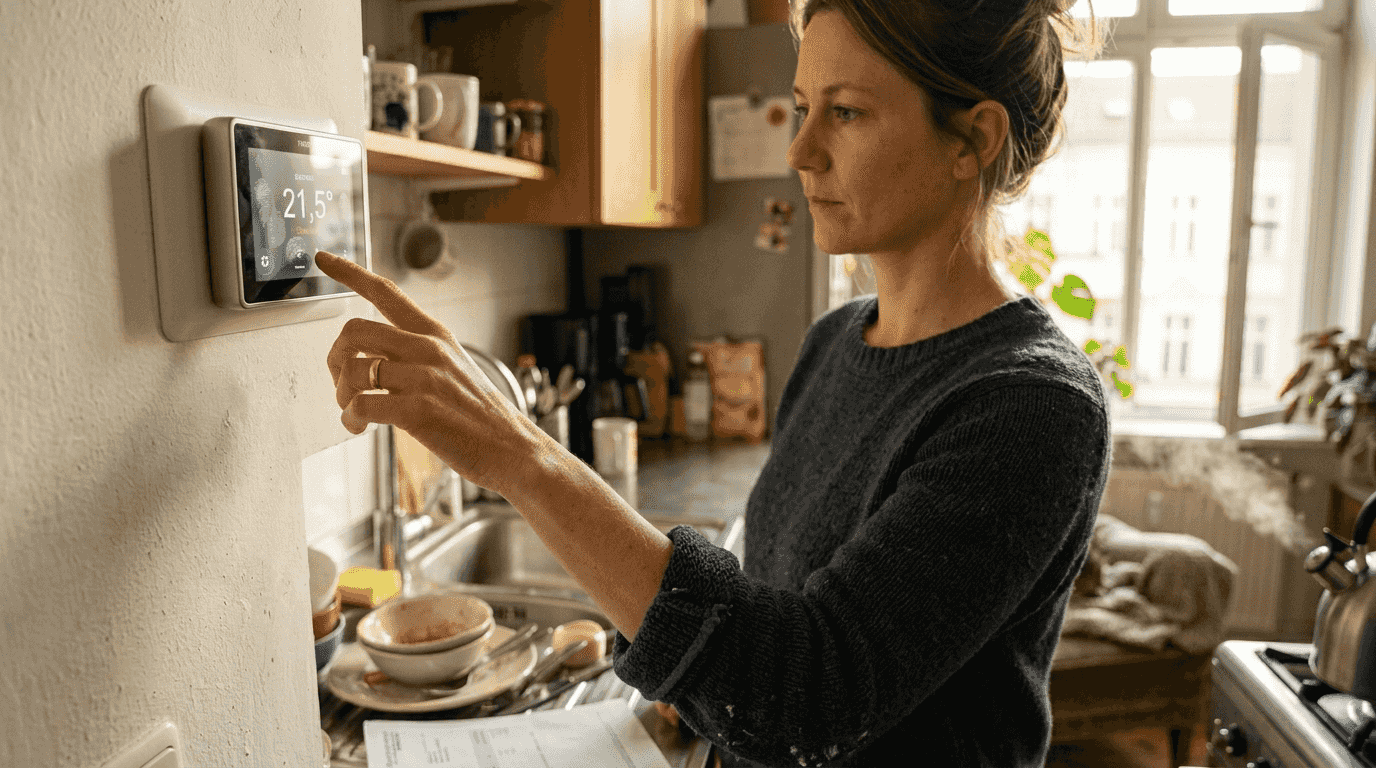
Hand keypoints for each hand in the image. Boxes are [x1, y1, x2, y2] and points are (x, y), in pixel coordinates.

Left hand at [314, 250, 545, 492]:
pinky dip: (350, 419)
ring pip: (352, 371)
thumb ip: (416, 355)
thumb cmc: (480, 414)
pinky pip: (360, 405)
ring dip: (341, 396)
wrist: (512, 448)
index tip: (323, 258)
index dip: (350, 272)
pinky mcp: (418, 410)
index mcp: (435, 334)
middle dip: (335, 359)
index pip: (386, 292)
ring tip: (353, 412)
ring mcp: (424, 378)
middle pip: (354, 331)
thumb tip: (372, 358)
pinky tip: (360, 427)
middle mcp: (428, 349)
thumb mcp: (454, 367)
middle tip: (342, 383)